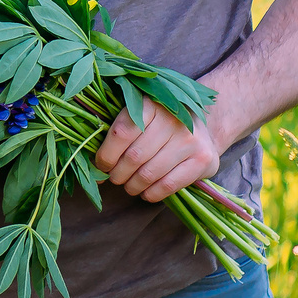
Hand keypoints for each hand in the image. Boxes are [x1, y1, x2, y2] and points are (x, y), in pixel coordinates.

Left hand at [95, 103, 223, 202]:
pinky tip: (146, 192)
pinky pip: (168, 185)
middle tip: (115, 178)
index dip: (106, 155)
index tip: (102, 166)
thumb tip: (93, 168)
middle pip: (134, 156)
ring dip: (132, 186)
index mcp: (151, 103)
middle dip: (118, 174)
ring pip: (149, 173)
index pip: (121, 132)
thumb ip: (118, 134)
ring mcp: (190, 140)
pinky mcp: (202, 160)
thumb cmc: (161, 126)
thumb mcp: (141, 118)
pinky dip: (151, 194)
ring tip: (129, 186)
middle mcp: (173, 119)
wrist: (203, 130)